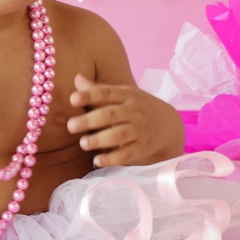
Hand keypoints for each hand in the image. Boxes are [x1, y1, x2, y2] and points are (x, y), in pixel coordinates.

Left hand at [67, 72, 181, 167]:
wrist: (168, 125)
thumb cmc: (137, 108)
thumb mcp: (123, 95)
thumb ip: (98, 90)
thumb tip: (76, 78)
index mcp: (127, 95)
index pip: (107, 93)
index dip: (89, 95)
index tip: (73, 99)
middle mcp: (134, 111)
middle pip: (110, 114)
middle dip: (89, 120)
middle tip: (71, 126)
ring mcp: (140, 130)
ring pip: (119, 135)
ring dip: (99, 140)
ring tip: (83, 144)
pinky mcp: (143, 148)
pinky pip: (127, 154)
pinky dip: (112, 158)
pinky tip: (97, 160)